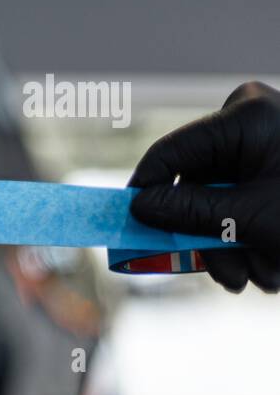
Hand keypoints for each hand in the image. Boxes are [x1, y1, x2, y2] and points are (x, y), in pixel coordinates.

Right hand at [130, 82, 279, 292]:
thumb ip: (188, 213)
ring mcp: (266, 147)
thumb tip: (139, 208)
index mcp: (244, 116)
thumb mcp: (251, 219)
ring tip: (264, 277)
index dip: (144, 196)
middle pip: (194, 186)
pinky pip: (243, 207)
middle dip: (207, 239)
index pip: (169, 155)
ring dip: (233, 250)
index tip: (129, 230)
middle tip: (223, 277)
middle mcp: (251, 124)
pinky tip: (276, 265)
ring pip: (219, 204)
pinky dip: (253, 242)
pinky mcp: (277, 173)